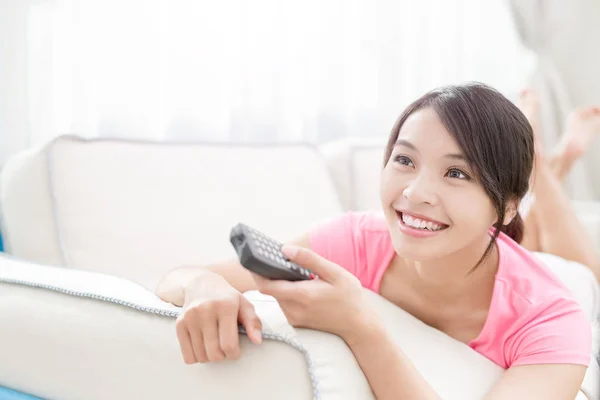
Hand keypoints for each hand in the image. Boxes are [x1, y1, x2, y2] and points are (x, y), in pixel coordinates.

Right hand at [175, 273, 262, 363]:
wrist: (201, 285)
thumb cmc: (226, 297)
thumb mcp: (244, 304)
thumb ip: (253, 322)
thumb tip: (258, 341)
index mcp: (225, 306)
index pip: (229, 344)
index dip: (234, 354)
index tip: (235, 350)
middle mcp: (205, 310)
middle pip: (214, 352)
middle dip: (222, 356)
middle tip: (225, 348)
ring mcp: (190, 317)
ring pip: (201, 356)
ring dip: (209, 357)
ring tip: (214, 345)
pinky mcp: (180, 324)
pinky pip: (187, 355)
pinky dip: (196, 357)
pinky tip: (202, 346)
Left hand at [251, 245, 378, 343]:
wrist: (359, 326)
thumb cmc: (349, 297)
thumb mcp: (334, 272)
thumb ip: (309, 259)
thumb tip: (285, 249)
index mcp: (302, 295)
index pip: (267, 286)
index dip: (256, 272)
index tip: (252, 259)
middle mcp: (294, 310)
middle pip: (270, 290)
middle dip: (268, 274)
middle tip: (270, 257)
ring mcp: (294, 318)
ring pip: (276, 296)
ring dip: (278, 283)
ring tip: (287, 268)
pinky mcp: (296, 321)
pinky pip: (284, 303)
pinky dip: (286, 292)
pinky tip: (298, 283)